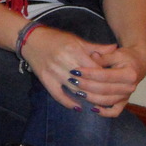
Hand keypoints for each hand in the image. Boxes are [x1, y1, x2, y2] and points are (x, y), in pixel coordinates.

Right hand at [21, 26, 145, 116]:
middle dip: (99, 89)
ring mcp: (54, 72)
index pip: (95, 68)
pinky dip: (68, 102)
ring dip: (87, 97)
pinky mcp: (45, 79)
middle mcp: (64, 62)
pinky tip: (77, 107)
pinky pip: (58, 95)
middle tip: (110, 95)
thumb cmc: (55, 38)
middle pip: (87, 81)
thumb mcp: (77, 40)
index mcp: (74, 50)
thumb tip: (115, 48)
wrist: (30, 39)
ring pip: (75, 89)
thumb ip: (96, 47)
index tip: (114, 82)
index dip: (106, 77)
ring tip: (97, 102)